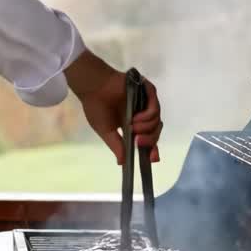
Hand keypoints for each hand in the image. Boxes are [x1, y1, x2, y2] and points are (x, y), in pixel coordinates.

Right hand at [65, 49, 162, 164]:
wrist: (93, 88)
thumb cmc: (96, 107)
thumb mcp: (106, 132)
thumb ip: (117, 146)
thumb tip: (122, 163)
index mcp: (132, 125)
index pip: (148, 139)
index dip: (152, 150)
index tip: (152, 160)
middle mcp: (141, 114)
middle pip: (155, 132)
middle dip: (149, 141)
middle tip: (138, 142)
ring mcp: (145, 103)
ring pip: (157, 121)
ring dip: (146, 128)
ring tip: (132, 126)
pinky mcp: (147, 92)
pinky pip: (155, 108)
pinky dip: (148, 116)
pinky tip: (137, 118)